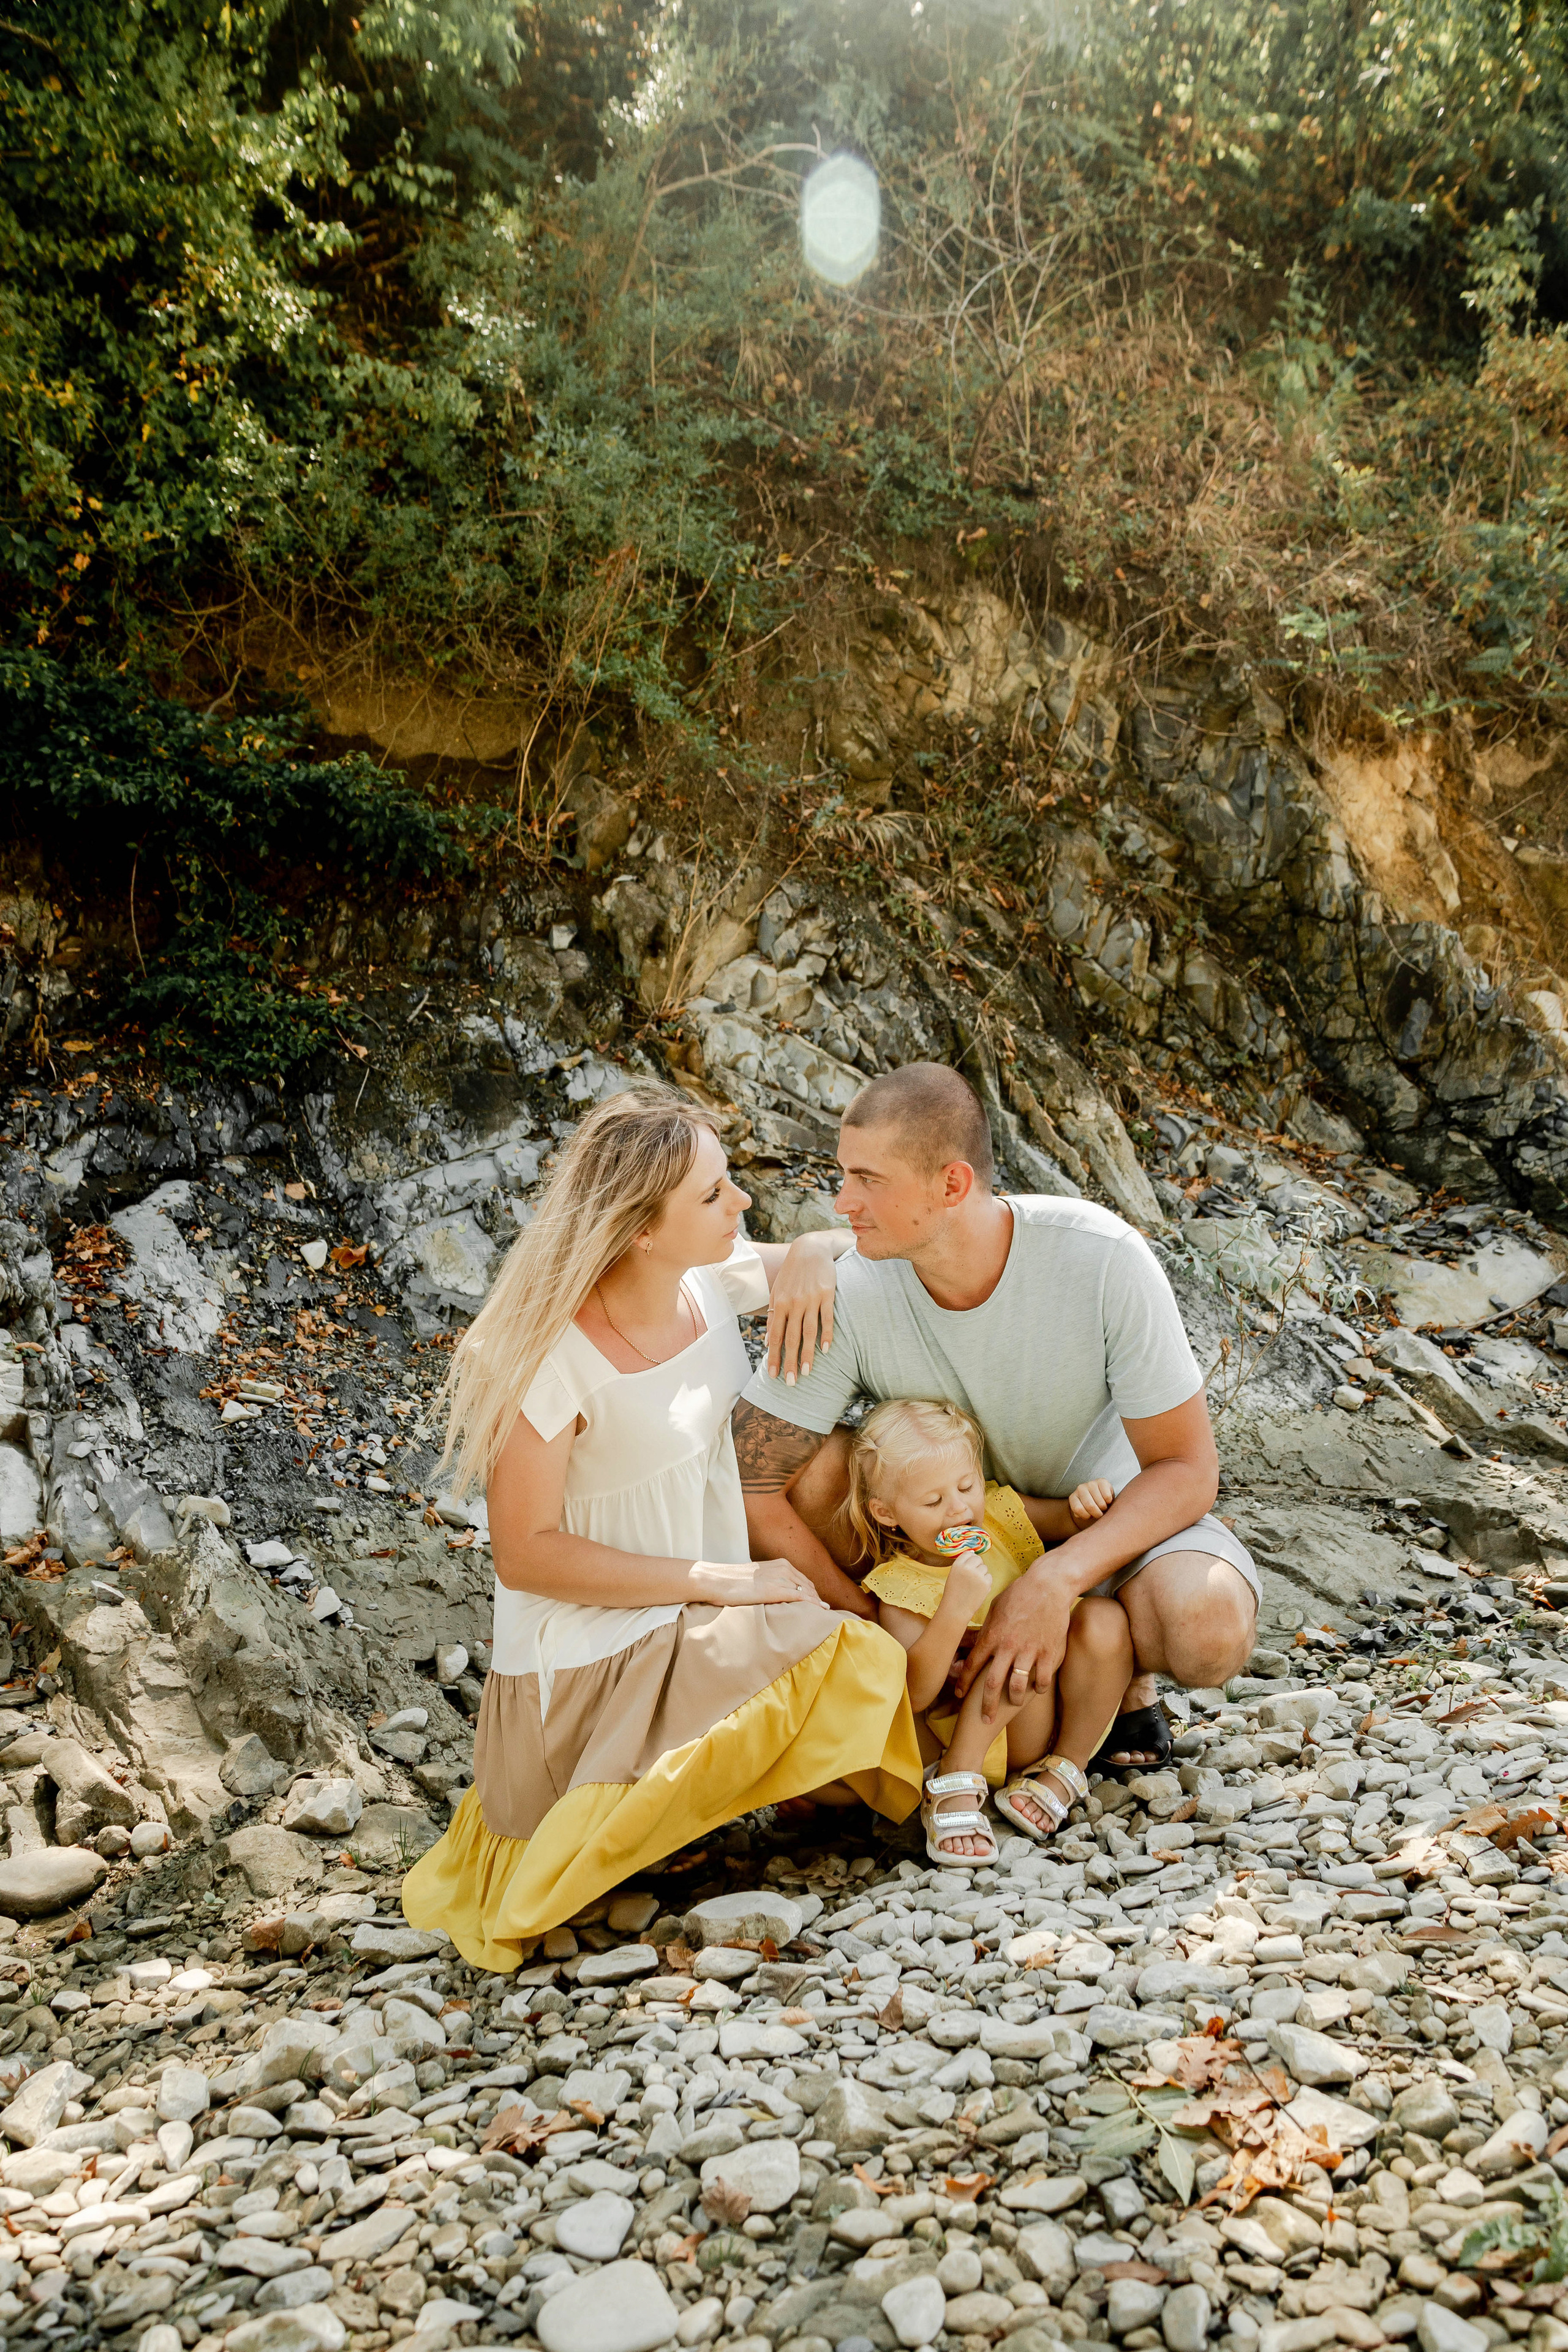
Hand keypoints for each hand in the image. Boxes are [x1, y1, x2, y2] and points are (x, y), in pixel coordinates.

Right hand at [690, 1557, 829, 1607]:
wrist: (717, 1580)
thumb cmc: (731, 1582)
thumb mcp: (755, 1577)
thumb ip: (768, 1582)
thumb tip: (771, 1594)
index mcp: (779, 1564)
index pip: (802, 1579)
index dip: (811, 1592)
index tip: (817, 1603)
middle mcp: (783, 1568)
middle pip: (808, 1585)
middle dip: (817, 1598)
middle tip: (824, 1611)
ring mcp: (781, 1578)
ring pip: (807, 1591)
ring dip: (817, 1602)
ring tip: (825, 1614)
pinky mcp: (776, 1589)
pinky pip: (801, 1597)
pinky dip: (813, 1604)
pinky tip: (820, 1611)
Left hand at [764, 1232, 839, 1384]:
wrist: (810, 1249)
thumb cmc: (792, 1273)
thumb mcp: (777, 1291)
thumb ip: (772, 1315)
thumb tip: (768, 1341)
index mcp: (779, 1304)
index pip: (776, 1336)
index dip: (774, 1357)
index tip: (773, 1375)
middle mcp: (793, 1303)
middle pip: (791, 1338)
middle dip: (789, 1361)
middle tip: (790, 1382)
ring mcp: (811, 1299)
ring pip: (808, 1331)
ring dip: (807, 1354)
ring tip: (806, 1372)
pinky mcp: (827, 1294)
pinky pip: (827, 1318)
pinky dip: (826, 1334)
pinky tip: (825, 1350)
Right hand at [941, 1556, 993, 1620]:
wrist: (957, 1609)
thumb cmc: (954, 1592)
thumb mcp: (954, 1574)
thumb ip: (963, 1564)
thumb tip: (974, 1553)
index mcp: (958, 1565)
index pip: (968, 1553)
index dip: (970, 1560)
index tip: (969, 1567)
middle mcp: (968, 1568)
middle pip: (978, 1559)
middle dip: (977, 1566)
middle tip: (972, 1577)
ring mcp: (978, 1575)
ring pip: (984, 1568)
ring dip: (982, 1574)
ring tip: (974, 1585)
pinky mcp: (986, 1583)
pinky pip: (989, 1577)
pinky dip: (986, 1582)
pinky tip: (978, 1589)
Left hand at [953, 1560, 1075, 1721]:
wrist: (1048, 1585)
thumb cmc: (1019, 1594)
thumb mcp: (996, 1609)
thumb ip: (986, 1629)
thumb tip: (975, 1643)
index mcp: (992, 1635)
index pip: (972, 1665)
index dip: (963, 1682)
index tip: (958, 1695)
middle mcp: (1008, 1646)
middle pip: (992, 1683)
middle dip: (986, 1705)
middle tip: (985, 1718)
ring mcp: (1029, 1651)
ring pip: (1017, 1686)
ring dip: (1013, 1699)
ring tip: (1013, 1703)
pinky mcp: (1049, 1653)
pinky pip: (1042, 1680)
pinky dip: (1038, 1688)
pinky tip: (1036, 1689)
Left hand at [1068, 1478, 1115, 1527]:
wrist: (1100, 1498)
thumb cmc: (1091, 1509)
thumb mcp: (1084, 1514)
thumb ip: (1081, 1515)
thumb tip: (1085, 1515)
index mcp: (1073, 1497)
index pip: (1078, 1509)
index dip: (1086, 1516)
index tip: (1090, 1516)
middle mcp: (1080, 1488)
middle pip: (1090, 1505)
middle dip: (1097, 1514)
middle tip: (1099, 1513)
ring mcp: (1091, 1484)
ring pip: (1100, 1502)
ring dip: (1104, 1508)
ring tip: (1102, 1506)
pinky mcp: (1102, 1481)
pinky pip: (1107, 1496)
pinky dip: (1109, 1501)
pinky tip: (1106, 1500)